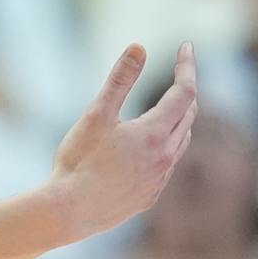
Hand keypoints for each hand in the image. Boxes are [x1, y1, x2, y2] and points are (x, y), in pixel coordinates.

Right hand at [47, 43, 197, 240]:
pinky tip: (148, 150)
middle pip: (188, 115)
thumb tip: (139, 47)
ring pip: (181, 142)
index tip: (186, 47)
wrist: (69, 211)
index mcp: (155, 133)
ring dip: (179, 120)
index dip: (187, 66)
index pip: (184, 91)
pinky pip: (167, 166)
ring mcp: (160, 179)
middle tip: (178, 73)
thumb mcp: (96, 114)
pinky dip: (165, 148)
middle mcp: (166, 156)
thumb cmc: (79, 161)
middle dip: (184, 91)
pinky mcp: (149, 197)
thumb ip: (120, 80)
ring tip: (168, 109)